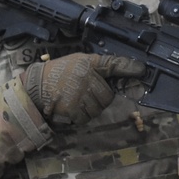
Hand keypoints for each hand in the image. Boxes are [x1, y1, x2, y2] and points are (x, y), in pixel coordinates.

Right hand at [23, 53, 145, 124]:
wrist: (37, 86)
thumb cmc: (60, 72)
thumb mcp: (79, 61)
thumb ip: (99, 66)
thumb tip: (122, 72)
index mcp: (89, 63)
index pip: (113, 64)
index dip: (129, 68)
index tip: (141, 70)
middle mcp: (87, 78)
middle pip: (108, 95)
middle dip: (101, 96)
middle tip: (86, 91)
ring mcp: (81, 95)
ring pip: (99, 107)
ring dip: (92, 106)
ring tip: (77, 98)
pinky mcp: (75, 109)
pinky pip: (88, 116)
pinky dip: (82, 115)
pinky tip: (72, 106)